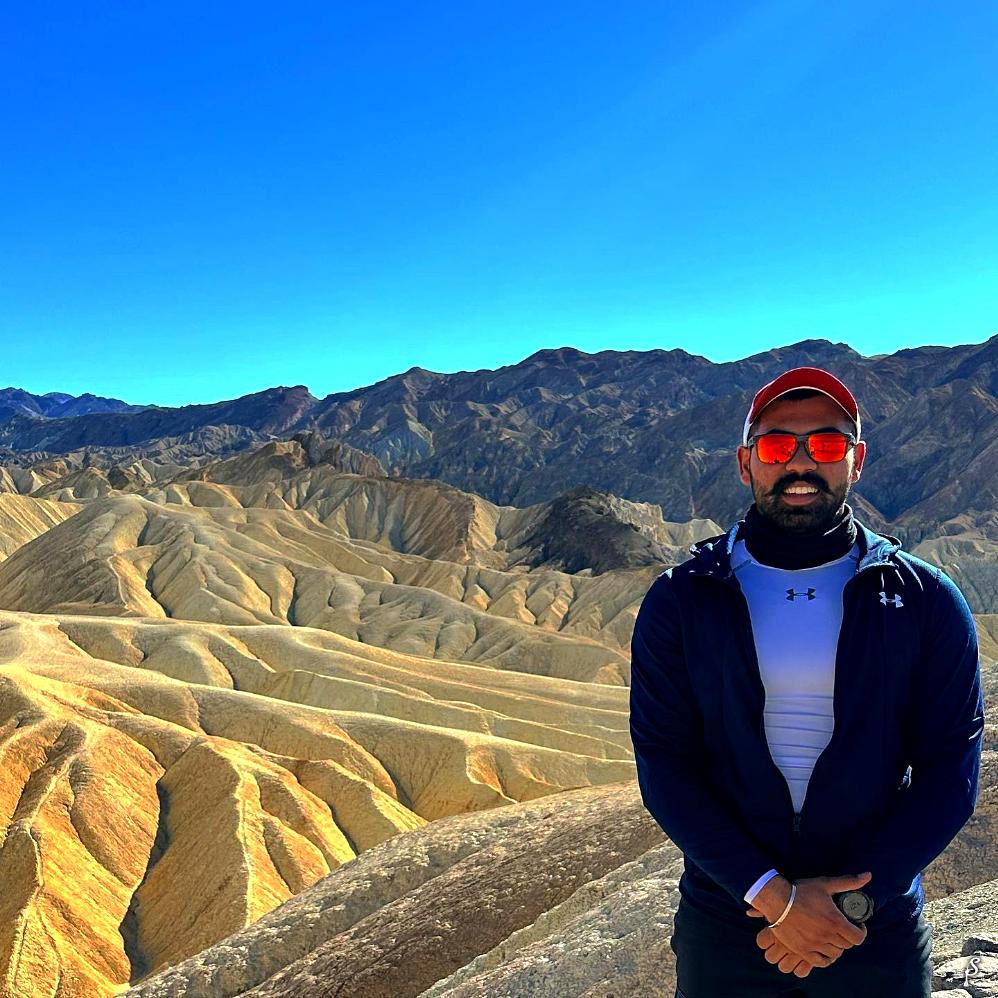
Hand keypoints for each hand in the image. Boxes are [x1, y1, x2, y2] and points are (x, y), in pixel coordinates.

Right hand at [745, 872, 871, 975]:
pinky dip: (825, 958)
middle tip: (842, 928)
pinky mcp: (803, 951)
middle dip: (847, 937)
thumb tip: (868, 875)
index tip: (856, 925)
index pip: (858, 938)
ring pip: (835, 954)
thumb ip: (849, 882)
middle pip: (846, 945)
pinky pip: (821, 962)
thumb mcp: (825, 884)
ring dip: (836, 946)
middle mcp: (827, 936)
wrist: (777, 900)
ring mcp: (815, 945)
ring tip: (832, 937)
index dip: (861, 932)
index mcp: (835, 922)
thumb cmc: (801, 891)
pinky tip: (823, 948)